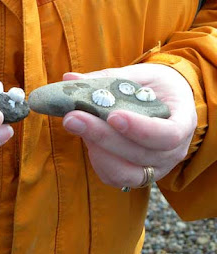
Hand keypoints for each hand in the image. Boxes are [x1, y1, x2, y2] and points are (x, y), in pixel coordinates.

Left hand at [62, 63, 196, 188]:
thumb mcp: (138, 75)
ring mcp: (156, 168)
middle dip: (102, 136)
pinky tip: (86, 140)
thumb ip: (107, 79)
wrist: (164, 102)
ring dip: (96, 151)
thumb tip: (69, 78)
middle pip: (140, 154)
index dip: (140, 129)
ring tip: (76, 126)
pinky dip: (97, 161)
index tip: (112, 115)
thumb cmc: (153, 87)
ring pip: (126, 173)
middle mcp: (173, 152)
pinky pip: (115, 178)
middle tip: (73, 117)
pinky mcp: (136, 175)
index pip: (168, 135)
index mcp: (183, 121)